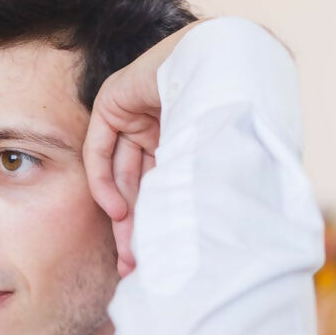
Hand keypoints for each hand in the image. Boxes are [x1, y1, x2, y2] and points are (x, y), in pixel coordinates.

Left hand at [83, 19, 207, 276]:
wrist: (231, 66)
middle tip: (135, 268)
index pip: (163, 187)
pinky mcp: (114, 101)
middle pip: (140, 186)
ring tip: (126, 254)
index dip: (157, 225)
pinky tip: (116, 211)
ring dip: (121, 216)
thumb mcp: (215, 171)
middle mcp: (161, 127)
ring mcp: (137, 113)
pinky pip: (99, 148)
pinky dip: (103, 181)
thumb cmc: (237, 118)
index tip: (155, 263)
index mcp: (187, 139)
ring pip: (120, 174)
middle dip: (136, 230)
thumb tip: (208, 252)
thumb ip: (201, 201)